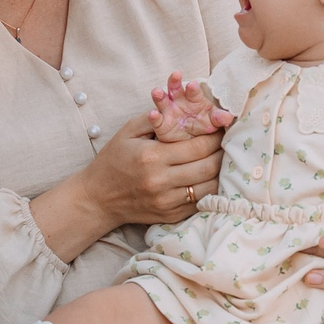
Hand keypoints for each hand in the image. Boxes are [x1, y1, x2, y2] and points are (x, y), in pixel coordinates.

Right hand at [81, 110, 225, 225]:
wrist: (98, 199)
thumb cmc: (113, 161)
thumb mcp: (128, 132)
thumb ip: (156, 118)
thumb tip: (184, 108)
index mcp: (152, 157)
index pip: (198, 146)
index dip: (215, 135)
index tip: (220, 128)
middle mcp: (161, 181)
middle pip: (209, 166)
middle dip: (222, 152)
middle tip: (226, 142)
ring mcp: (167, 202)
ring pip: (209, 187)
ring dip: (220, 172)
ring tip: (221, 159)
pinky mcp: (171, 216)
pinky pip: (201, 202)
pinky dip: (209, 188)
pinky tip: (209, 177)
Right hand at [148, 70, 233, 143]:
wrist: (190, 140)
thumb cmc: (202, 124)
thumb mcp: (212, 120)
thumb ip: (218, 118)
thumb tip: (229, 117)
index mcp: (193, 98)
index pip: (193, 91)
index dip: (193, 89)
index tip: (193, 85)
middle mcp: (179, 102)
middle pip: (176, 89)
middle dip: (175, 82)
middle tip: (176, 75)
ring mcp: (168, 112)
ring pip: (162, 101)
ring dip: (159, 95)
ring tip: (157, 91)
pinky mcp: (161, 125)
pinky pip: (156, 120)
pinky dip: (154, 116)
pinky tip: (153, 114)